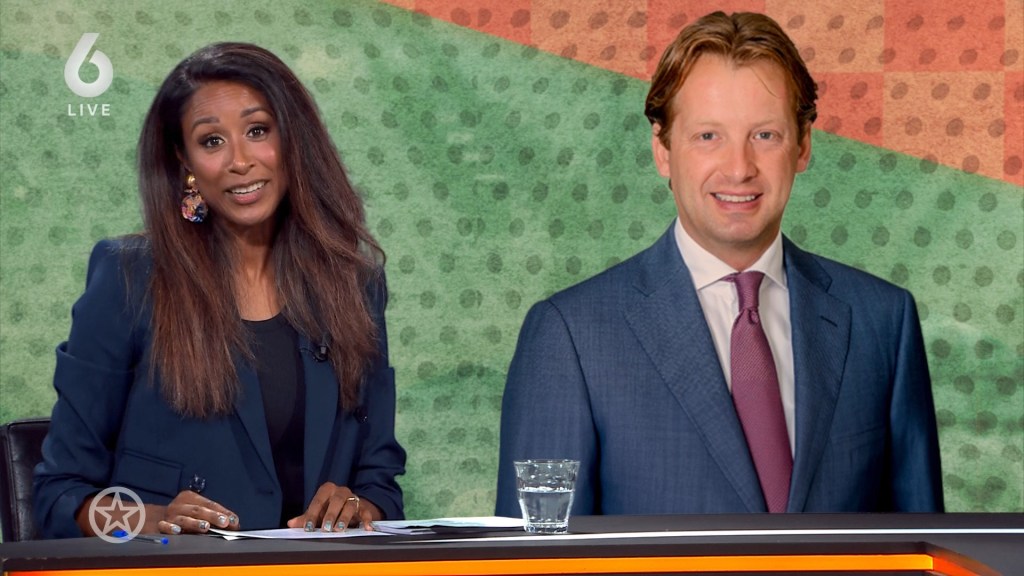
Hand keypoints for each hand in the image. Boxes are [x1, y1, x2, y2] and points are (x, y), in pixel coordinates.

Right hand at [76, 490, 238, 535]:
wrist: (141, 520)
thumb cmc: (175, 518)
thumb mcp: (190, 513)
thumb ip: (208, 517)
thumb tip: (232, 524)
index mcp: (189, 498)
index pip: (209, 503)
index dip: (222, 511)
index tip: (234, 520)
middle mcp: (178, 505)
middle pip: (198, 509)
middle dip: (213, 516)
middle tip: (225, 522)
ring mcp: (166, 516)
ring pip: (182, 518)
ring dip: (194, 522)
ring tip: (205, 527)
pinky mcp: (155, 527)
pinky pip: (162, 528)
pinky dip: (169, 529)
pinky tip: (176, 532)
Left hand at [287, 482, 380, 531]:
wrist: (349, 507)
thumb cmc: (329, 509)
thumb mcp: (317, 512)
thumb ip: (305, 518)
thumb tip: (291, 524)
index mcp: (327, 490)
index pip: (318, 501)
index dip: (312, 514)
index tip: (308, 527)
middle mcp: (340, 491)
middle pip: (336, 500)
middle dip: (330, 515)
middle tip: (326, 528)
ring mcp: (353, 498)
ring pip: (350, 505)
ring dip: (344, 518)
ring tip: (339, 529)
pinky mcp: (363, 507)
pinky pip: (365, 512)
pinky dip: (366, 520)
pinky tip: (366, 527)